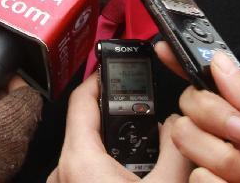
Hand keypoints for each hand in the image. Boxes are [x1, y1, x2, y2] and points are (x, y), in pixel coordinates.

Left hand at [48, 74, 190, 182]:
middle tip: (142, 112)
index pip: (81, 100)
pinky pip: (85, 171)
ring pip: (87, 150)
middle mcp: (62, 172)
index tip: (116, 67)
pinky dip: (107, 166)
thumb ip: (175, 148)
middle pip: (86, 125)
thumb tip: (177, 125)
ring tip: (141, 148)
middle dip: (117, 116)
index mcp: (79, 161)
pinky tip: (131, 174)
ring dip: (114, 145)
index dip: (100, 78)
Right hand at [156, 46, 239, 182]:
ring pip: (187, 138)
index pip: (216, 79)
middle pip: (192, 104)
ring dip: (220, 157)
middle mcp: (239, 134)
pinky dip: (218, 182)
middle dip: (214, 116)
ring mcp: (228, 164)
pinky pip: (195, 177)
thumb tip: (220, 62)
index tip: (165, 49)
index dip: (186, 62)